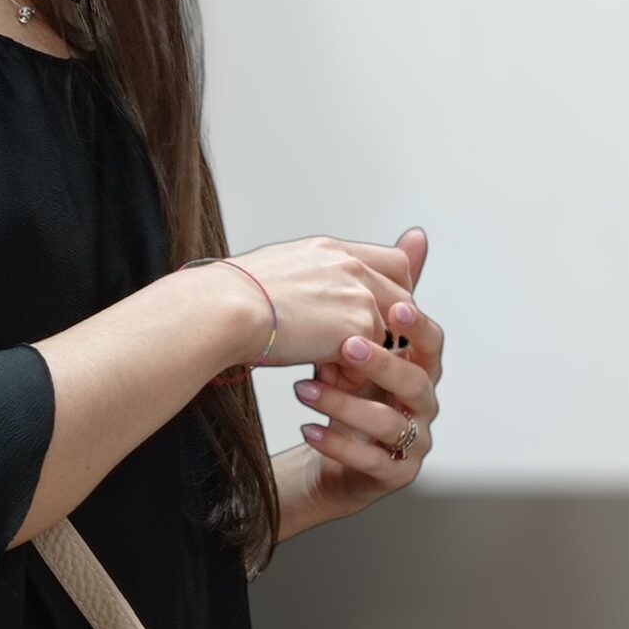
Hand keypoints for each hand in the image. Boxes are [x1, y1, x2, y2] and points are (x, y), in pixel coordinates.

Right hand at [219, 230, 419, 374]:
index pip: (389, 261)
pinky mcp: (358, 325)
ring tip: (330, 372)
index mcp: (329, 250)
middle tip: (362, 352)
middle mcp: (350, 266)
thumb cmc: (228, 298)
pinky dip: (351, 374)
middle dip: (388, 328)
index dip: (391, 290)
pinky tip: (325, 379)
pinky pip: (370, 358)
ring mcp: (358, 293)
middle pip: (402, 295)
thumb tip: (291, 296)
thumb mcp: (271, 274)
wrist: (226, 309)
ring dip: (365, 356)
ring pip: (386, 331)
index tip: (378, 314)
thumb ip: (300, 280)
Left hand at [292, 228, 441, 519]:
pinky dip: (337, 444)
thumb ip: (386, 293)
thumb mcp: (362, 338)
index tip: (393, 307)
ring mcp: (412, 442)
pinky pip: (369, 460)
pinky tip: (308, 429)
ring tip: (302, 390)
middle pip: (415, 382)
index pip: (432, 342)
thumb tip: (416, 235)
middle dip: (382, 364)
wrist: (329, 452)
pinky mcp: (393, 474)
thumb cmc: (349, 389)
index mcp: (422, 368)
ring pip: (387, 423)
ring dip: (344, 404)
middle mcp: (424, 405)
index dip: (417, 326)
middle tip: (345, 347)